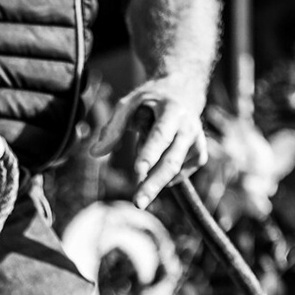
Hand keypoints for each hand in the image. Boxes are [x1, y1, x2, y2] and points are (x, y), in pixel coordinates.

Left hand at [91, 75, 208, 207]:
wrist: (186, 91)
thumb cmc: (152, 100)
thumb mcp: (129, 104)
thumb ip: (113, 128)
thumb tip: (94, 153)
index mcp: (172, 110)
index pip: (160, 135)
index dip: (150, 153)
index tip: (138, 170)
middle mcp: (189, 127)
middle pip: (171, 161)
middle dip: (154, 184)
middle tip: (138, 203)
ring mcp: (197, 142)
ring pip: (175, 171)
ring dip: (155, 181)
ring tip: (140, 189)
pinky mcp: (200, 155)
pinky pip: (180, 174)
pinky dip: (165, 177)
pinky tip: (156, 168)